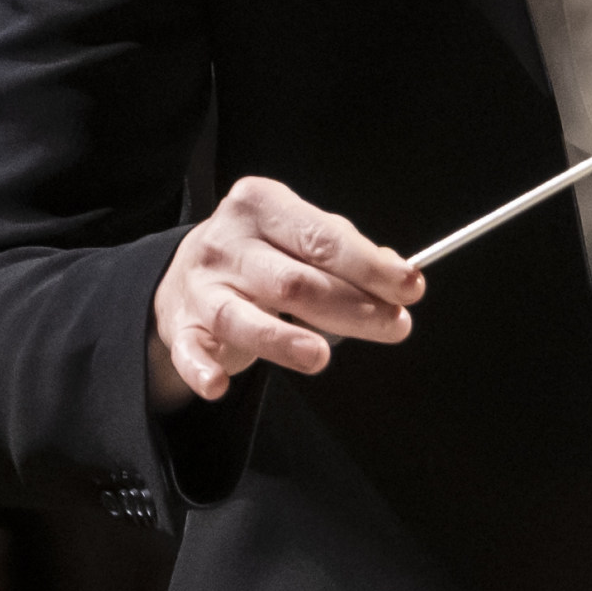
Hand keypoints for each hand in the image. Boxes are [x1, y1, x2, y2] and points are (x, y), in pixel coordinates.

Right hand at [149, 178, 422, 409]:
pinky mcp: (181, 328)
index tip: (411, 287)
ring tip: (321, 356)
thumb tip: (398, 274)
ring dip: (283, 339)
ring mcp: (201, 287)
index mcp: (260, 205)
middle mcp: (226, 242)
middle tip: (395, 326)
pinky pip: (190, 352)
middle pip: (292, 281)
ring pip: (243, 317)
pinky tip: (218, 385)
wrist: (185, 272)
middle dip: (350, 307)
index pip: (322, 238)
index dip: (370, 267)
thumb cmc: (263, 253)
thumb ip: (345, 252)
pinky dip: (202, 370)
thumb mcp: (300, 236)